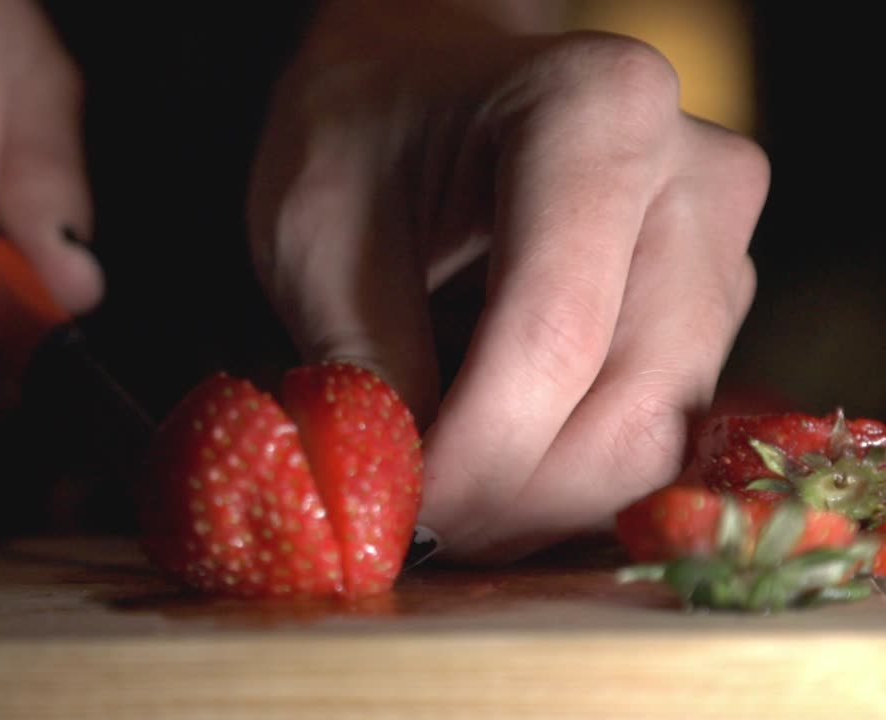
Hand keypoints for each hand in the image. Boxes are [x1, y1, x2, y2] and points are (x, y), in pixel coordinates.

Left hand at [247, 0, 768, 561]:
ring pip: (659, 435)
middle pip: (631, 403)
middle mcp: (694, 175)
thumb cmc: (360, 129)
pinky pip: (664, 428)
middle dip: (514, 496)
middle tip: (419, 527)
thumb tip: (400, 498)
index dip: (476, 452)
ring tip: (448, 498)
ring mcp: (722, 242)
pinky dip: (576, 476)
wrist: (422, 81)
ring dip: (545, 498)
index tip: (402, 511)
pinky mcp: (716, 300)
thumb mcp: (317, 226)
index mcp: (595, 113)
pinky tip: (498, 470)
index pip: (554, 334)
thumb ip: (364, 360)